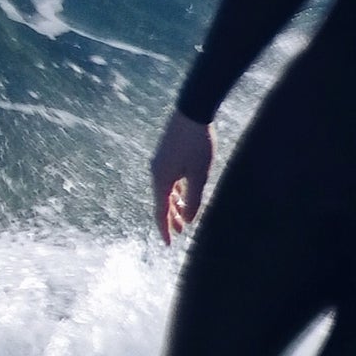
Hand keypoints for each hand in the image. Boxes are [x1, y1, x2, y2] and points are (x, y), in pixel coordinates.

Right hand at [150, 111, 213, 244]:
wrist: (191, 110)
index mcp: (161, 180)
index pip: (160, 211)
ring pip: (165, 191)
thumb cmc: (198, 144)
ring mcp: (159, 163)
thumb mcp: (199, 174)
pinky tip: (183, 194)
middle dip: (171, 218)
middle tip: (180, 233)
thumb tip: (189, 219)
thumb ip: (193, 198)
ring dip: (174, 205)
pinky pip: (168, 180)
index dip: (165, 229)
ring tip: (184, 217)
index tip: (169, 244)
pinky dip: (175, 192)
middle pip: (162, 202)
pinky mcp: (165, 155)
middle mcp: (156, 173)